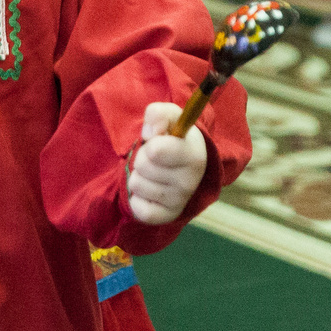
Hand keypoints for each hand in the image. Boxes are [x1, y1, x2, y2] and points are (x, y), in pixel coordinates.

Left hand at [126, 100, 207, 225]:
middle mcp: (190, 181)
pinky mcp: (166, 216)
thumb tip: (150, 133)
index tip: (157, 141)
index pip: (157, 150)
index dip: (150, 142)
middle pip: (142, 165)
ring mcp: (179, 201)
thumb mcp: (169, 117)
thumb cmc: (174, 137)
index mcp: (194, 155)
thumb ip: (159, 114)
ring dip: (139, 176)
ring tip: (152, 172)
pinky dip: (137, 198)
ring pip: (137, 184)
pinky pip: (137, 208)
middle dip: (142, 157)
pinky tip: (149, 190)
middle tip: (154, 158)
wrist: (184, 165)